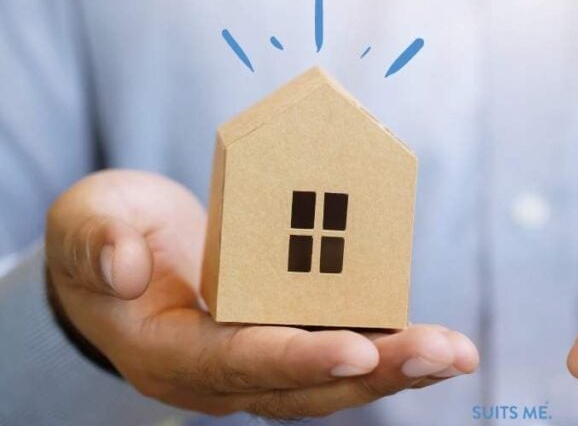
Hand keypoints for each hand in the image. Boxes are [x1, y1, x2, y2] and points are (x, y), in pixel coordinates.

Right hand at [46, 170, 477, 417]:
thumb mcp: (85, 225)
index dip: (297, 358)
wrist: (124, 261)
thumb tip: (128, 269)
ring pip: (335, 378)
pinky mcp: (288, 339)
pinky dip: (389, 347)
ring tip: (458, 352)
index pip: (238, 363)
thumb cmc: (106, 238)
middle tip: (445, 354)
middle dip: (378, 373)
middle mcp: (223, 375)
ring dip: (399, 368)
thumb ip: (98, 242)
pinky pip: (343, 349)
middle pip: (306, 386)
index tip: (357, 347)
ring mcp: (261, 363)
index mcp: (171, 353)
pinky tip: (437, 339)